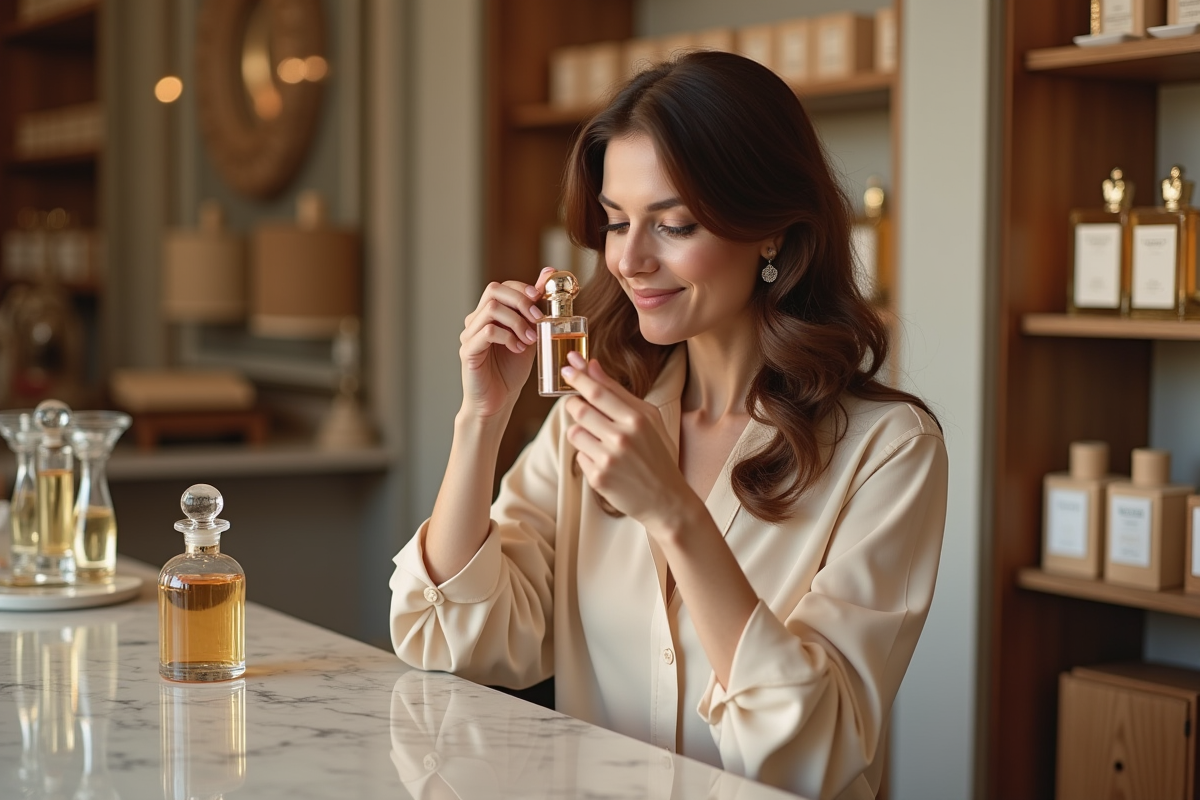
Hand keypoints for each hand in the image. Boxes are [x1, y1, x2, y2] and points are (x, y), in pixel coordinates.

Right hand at [459, 267, 553, 419]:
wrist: (498, 401)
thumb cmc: (511, 370)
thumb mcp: (529, 335)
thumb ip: (535, 309)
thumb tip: (548, 275)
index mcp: (489, 314)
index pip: (502, 286)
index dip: (523, 288)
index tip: (540, 299)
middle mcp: (476, 320)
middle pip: (494, 290)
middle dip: (521, 300)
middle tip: (537, 318)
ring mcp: (469, 334)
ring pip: (491, 309)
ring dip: (517, 321)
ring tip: (530, 339)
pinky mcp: (468, 350)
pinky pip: (487, 332)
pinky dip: (508, 337)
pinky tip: (518, 349)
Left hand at [561, 352, 698, 529]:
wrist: (666, 499)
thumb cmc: (657, 453)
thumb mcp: (647, 419)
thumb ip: (618, 392)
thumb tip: (591, 365)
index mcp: (637, 419)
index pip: (598, 392)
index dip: (578, 378)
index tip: (566, 367)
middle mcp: (622, 438)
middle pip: (579, 409)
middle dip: (572, 403)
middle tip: (576, 403)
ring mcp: (608, 459)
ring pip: (574, 432)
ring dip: (580, 431)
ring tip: (597, 438)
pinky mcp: (598, 478)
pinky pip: (579, 456)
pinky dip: (587, 455)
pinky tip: (605, 461)